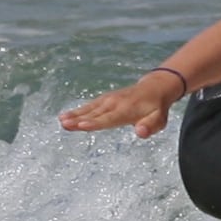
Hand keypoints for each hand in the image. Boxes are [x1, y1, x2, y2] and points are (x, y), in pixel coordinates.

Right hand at [59, 73, 184, 139]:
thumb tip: (140, 133)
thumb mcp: (159, 119)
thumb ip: (150, 126)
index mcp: (126, 110)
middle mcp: (114, 104)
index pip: (108, 119)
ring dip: (74, 114)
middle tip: (64, 124)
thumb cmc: (156, 108)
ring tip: (60, 120)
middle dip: (79, 120)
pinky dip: (78, 110)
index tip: (81, 126)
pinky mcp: (104, 99)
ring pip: (89, 109)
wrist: (154, 88)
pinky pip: (90, 106)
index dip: (95, 123)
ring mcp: (108, 100)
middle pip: (95, 114)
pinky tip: (66, 115)